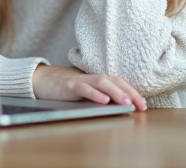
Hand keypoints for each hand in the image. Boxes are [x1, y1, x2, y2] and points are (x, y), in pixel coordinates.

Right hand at [32, 65, 147, 110]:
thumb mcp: (86, 92)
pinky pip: (83, 88)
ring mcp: (80, 81)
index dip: (132, 91)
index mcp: (97, 79)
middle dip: (129, 92)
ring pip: (101, 82)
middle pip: (114, 80)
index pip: (119, 82)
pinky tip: (104, 101)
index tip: (143, 105)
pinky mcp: (68, 86)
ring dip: (116, 92)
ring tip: (126, 102)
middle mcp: (91, 78)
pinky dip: (95, 94)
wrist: (42, 80)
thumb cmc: (66, 89)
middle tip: (141, 105)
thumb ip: (100, 96)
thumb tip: (119, 108)